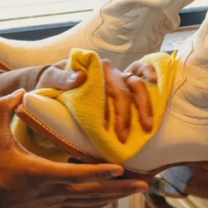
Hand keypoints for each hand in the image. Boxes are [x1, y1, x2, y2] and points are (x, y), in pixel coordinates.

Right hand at [0, 90, 147, 207]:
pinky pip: (81, 207)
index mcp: (40, 173)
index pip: (76, 174)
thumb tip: (22, 91)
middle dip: (121, 188)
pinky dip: (99, 203)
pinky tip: (112, 200)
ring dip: (116, 196)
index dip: (99, 172)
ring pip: (91, 202)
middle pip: (93, 192)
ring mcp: (53, 202)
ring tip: (138, 190)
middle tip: (146, 182)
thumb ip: (5, 110)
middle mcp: (52, 191)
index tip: (121, 168)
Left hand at [38, 58, 156, 143]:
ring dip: (143, 106)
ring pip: (136, 84)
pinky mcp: (123, 79)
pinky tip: (156, 82)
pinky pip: (140, 71)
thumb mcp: (51, 78)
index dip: (107, 110)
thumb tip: (80, 77)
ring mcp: (118, 74)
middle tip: (122, 137)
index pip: (104, 90)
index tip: (105, 128)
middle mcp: (108, 70)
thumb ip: (62, 78)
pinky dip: (149, 72)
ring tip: (147, 126)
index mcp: (91, 69)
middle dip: (125, 115)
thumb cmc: (53, 82)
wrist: (55, 80)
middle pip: (122, 91)